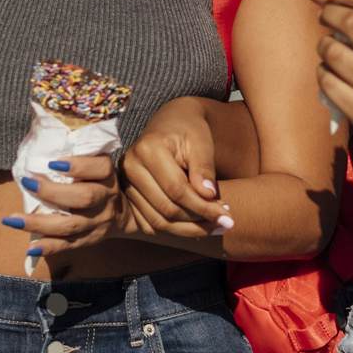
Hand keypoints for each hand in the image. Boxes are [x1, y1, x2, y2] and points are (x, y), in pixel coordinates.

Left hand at [3, 153, 125, 264]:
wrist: (126, 213)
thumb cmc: (99, 180)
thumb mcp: (97, 163)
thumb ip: (77, 151)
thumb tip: (39, 128)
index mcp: (108, 175)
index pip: (100, 167)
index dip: (78, 165)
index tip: (53, 162)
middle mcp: (107, 199)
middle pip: (83, 197)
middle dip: (52, 191)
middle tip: (27, 182)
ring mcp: (99, 222)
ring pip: (71, 225)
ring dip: (40, 223)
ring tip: (13, 220)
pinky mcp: (91, 239)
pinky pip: (70, 245)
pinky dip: (50, 247)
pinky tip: (31, 248)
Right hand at [120, 99, 233, 242]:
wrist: (171, 123)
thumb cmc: (190, 130)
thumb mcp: (202, 143)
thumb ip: (204, 169)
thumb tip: (209, 197)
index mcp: (148, 149)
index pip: (177, 189)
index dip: (203, 207)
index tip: (227, 217)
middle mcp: (130, 167)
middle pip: (166, 208)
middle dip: (198, 220)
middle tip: (224, 223)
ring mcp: (125, 183)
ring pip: (157, 221)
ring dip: (188, 230)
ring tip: (213, 227)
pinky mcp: (128, 196)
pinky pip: (150, 223)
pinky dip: (174, 229)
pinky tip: (196, 227)